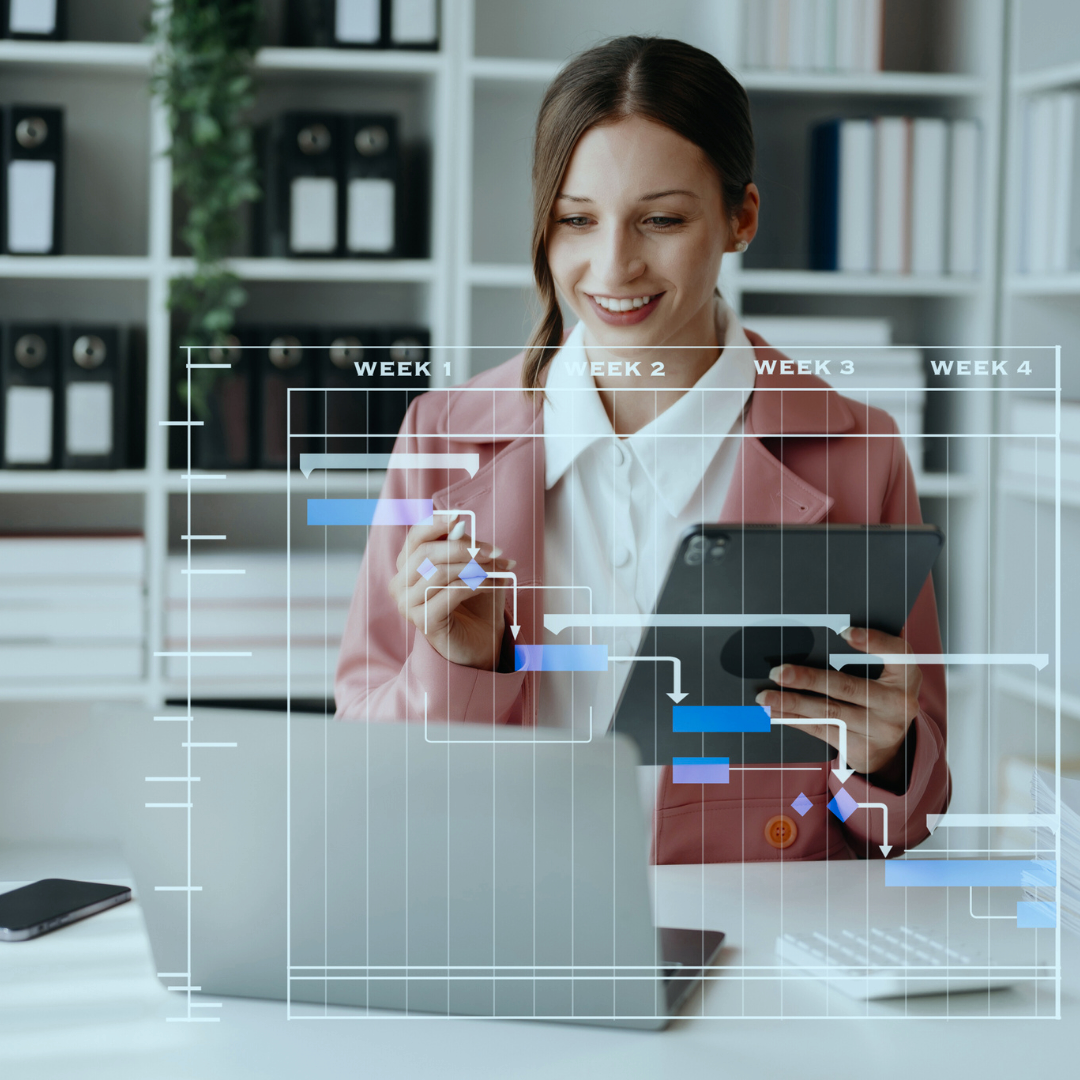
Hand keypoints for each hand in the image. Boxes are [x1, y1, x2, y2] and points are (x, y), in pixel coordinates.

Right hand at [388, 515, 514, 670]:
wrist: (481, 642)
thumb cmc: (474, 603)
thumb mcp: (471, 568)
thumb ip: (462, 546)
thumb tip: (460, 524)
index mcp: (408, 565)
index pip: (415, 537)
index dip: (436, 524)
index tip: (461, 518)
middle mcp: (400, 584)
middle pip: (427, 553)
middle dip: (465, 549)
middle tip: (495, 552)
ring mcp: (408, 604)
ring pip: (440, 573)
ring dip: (476, 568)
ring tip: (500, 570)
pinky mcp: (423, 622)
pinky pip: (450, 593)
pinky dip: (476, 586)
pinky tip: (493, 586)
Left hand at [754, 627, 922, 776]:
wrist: (892, 749)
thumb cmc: (879, 696)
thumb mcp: (886, 676)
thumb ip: (865, 657)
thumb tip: (817, 638)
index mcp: (906, 675)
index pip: (897, 653)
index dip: (873, 641)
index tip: (844, 632)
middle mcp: (898, 704)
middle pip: (848, 687)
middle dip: (808, 679)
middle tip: (778, 672)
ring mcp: (880, 729)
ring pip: (829, 712)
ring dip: (792, 703)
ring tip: (765, 697)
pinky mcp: (861, 748)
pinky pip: (821, 730)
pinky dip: (794, 719)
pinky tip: (775, 712)